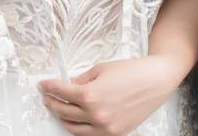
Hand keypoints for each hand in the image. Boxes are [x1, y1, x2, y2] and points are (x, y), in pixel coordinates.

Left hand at [38, 56, 177, 134]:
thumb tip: (70, 86)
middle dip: (52, 102)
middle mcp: (96, 115)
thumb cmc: (129, 71)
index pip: (61, 93)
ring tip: (57, 108)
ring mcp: (106, 127)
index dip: (49, 87)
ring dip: (62, 117)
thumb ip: (82, 80)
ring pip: (74, 128)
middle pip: (64, 111)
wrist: (154, 81)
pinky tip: (75, 119)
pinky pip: (90, 134)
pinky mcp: (115, 133)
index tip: (42, 84)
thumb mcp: (100, 69)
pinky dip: (79, 128)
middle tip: (46, 95)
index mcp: (90, 95)